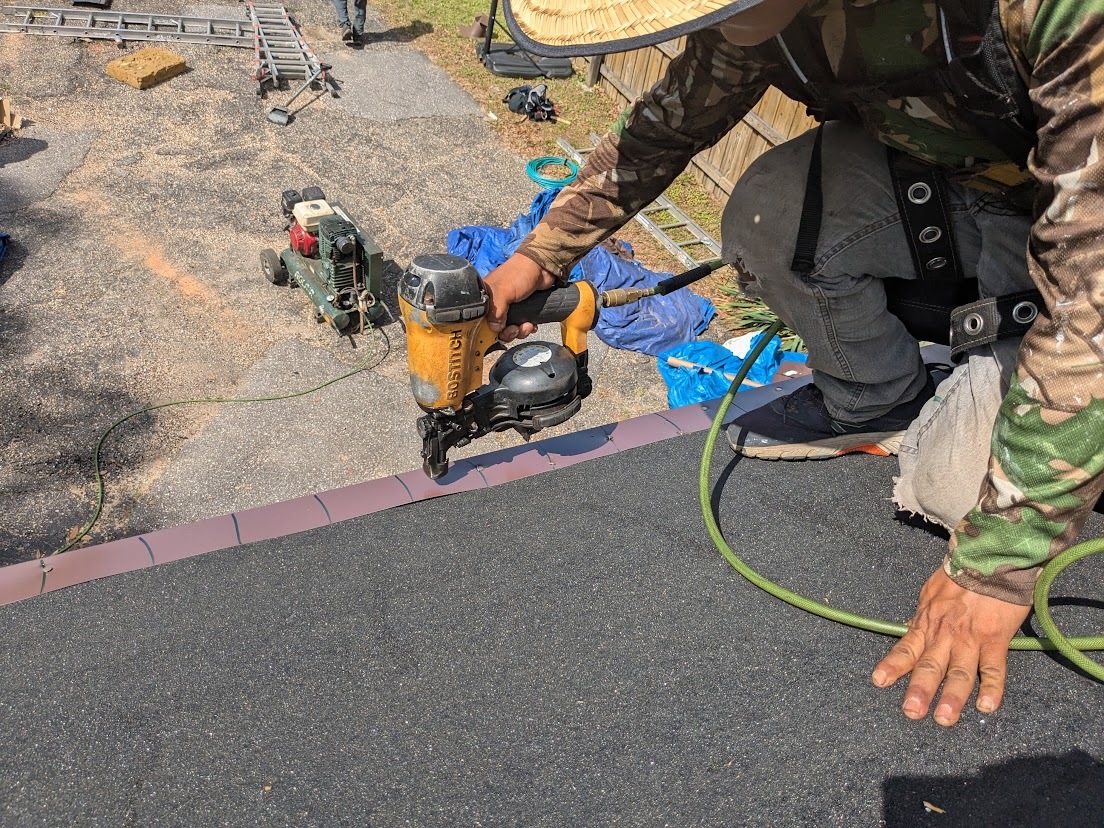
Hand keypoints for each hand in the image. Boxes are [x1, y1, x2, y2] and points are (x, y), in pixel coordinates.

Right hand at [483, 253, 557, 342]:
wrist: (542, 267)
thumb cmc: (519, 274)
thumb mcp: (503, 292)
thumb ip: (495, 312)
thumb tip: (496, 329)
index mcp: (485, 299)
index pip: (480, 321)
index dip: (488, 330)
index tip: (498, 333)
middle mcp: (495, 305)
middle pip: (496, 329)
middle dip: (507, 333)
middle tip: (515, 329)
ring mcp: (509, 308)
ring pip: (510, 329)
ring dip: (519, 332)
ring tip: (527, 326)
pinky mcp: (523, 310)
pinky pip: (521, 326)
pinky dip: (526, 329)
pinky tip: (532, 325)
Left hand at [872, 567, 1029, 725]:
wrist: (989, 561)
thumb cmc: (959, 575)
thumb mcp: (931, 592)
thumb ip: (923, 615)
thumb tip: (911, 627)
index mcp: (927, 624)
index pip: (906, 649)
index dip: (893, 666)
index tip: (879, 681)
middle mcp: (944, 635)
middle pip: (930, 667)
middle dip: (919, 691)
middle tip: (911, 712)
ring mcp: (970, 639)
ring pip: (959, 673)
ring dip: (952, 697)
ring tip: (943, 719)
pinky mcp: (995, 640)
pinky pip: (993, 668)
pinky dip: (991, 688)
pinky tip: (987, 707)